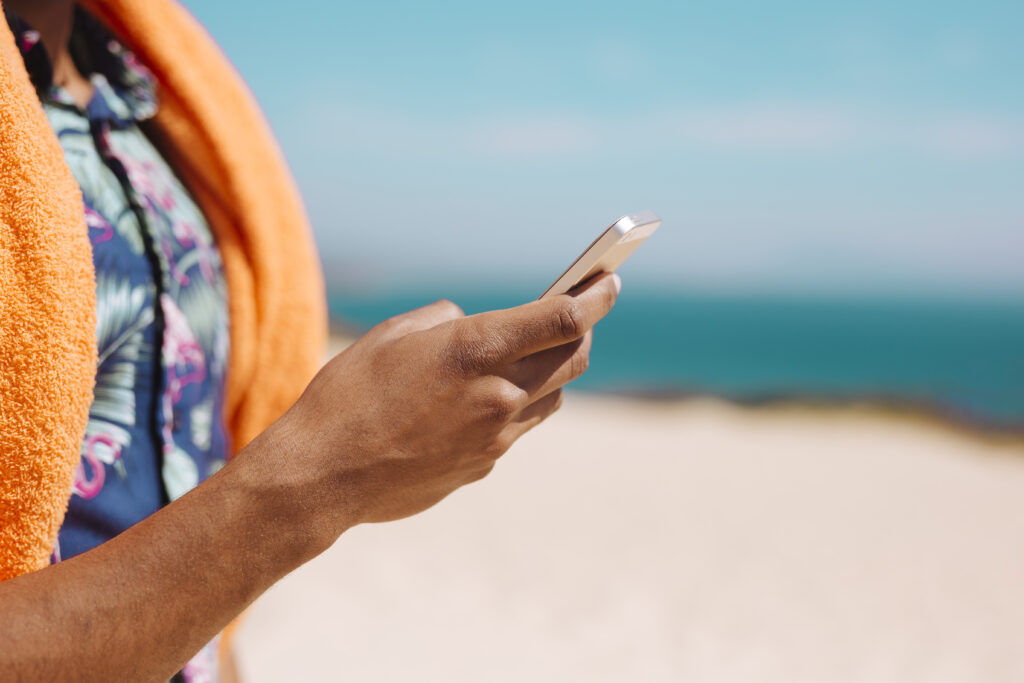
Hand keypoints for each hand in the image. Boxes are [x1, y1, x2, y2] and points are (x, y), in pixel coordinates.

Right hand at [263, 273, 620, 546]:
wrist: (323, 477)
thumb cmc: (347, 395)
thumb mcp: (393, 335)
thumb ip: (445, 322)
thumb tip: (473, 326)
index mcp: (473, 352)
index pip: (560, 319)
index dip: (595, 298)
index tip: (610, 283)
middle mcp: (496, 396)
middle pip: (572, 359)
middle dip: (584, 331)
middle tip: (580, 314)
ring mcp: (494, 439)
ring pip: (552, 398)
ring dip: (553, 371)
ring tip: (535, 355)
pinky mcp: (482, 467)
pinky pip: (515, 430)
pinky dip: (514, 408)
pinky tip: (481, 402)